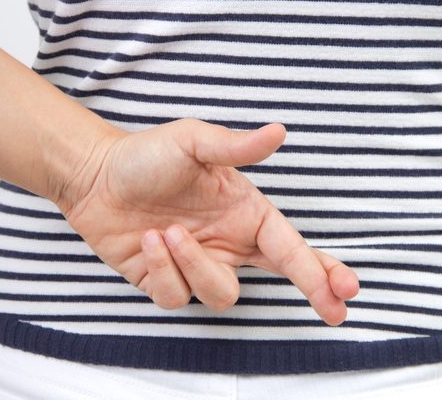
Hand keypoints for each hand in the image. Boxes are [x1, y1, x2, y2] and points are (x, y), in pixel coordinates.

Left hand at [58, 118, 359, 325]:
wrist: (95, 176)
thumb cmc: (147, 156)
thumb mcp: (193, 142)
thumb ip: (236, 146)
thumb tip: (279, 132)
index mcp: (243, 212)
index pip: (290, 245)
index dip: (320, 268)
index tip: (347, 287)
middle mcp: (228, 241)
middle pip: (279, 277)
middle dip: (309, 290)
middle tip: (333, 310)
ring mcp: (198, 263)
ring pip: (221, 292)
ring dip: (195, 263)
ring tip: (166, 230)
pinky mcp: (165, 281)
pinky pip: (176, 296)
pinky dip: (162, 268)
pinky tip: (145, 240)